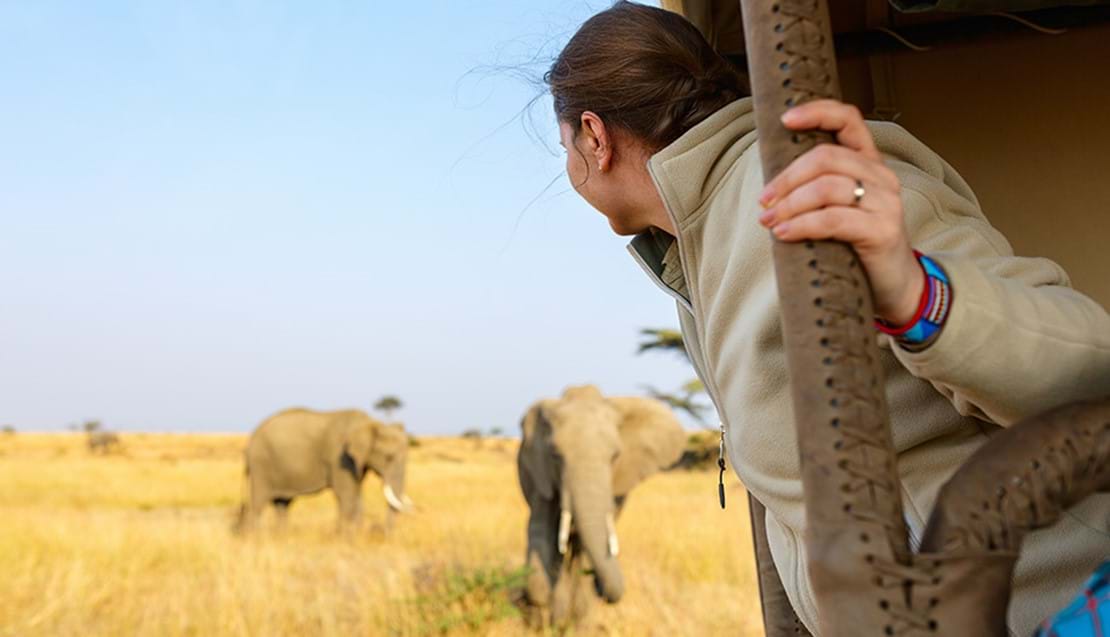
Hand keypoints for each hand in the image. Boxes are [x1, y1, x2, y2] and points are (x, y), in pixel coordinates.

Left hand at [757, 100, 923, 325]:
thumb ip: (818, 187)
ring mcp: (885, 202)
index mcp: (869, 162)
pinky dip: (802, 224)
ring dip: (789, 204)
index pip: (848, 119)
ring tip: (770, 221)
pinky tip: (784, 233)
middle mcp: (881, 176)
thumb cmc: (858, 244)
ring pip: (826, 187)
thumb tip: (771, 184)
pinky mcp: (882, 230)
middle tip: (765, 201)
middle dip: (787, 178)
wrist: (895, 284)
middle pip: (825, 157)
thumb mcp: (839, 207)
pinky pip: (833, 219)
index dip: (817, 112)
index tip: (785, 119)